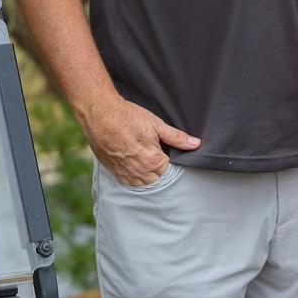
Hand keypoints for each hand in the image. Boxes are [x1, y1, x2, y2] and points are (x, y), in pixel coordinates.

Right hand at [79, 95, 199, 185]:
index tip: (167, 151)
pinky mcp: (113, 171)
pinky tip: (135, 164)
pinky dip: (134, 176)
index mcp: (152, 160)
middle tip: (156, 153)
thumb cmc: (128, 117)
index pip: (169, 170)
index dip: (170, 160)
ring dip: (147, 174)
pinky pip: (128, 182)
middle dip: (160, 169)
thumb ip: (176, 137)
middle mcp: (138, 171)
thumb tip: (195, 144)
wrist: (101, 114)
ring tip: (146, 158)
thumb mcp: (156, 124)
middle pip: (157, 178)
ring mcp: (125, 173)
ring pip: (143, 183)